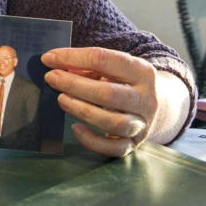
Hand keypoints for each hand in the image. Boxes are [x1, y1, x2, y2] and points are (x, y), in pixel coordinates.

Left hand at [41, 47, 157, 157]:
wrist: (157, 106)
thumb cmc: (124, 82)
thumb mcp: (112, 68)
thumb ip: (87, 65)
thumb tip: (57, 64)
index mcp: (142, 71)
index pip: (104, 60)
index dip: (73, 57)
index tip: (49, 58)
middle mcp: (146, 99)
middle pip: (108, 94)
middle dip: (74, 85)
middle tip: (51, 78)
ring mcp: (142, 124)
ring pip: (113, 122)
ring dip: (82, 110)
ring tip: (61, 99)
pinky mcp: (134, 144)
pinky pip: (114, 148)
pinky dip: (92, 141)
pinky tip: (76, 129)